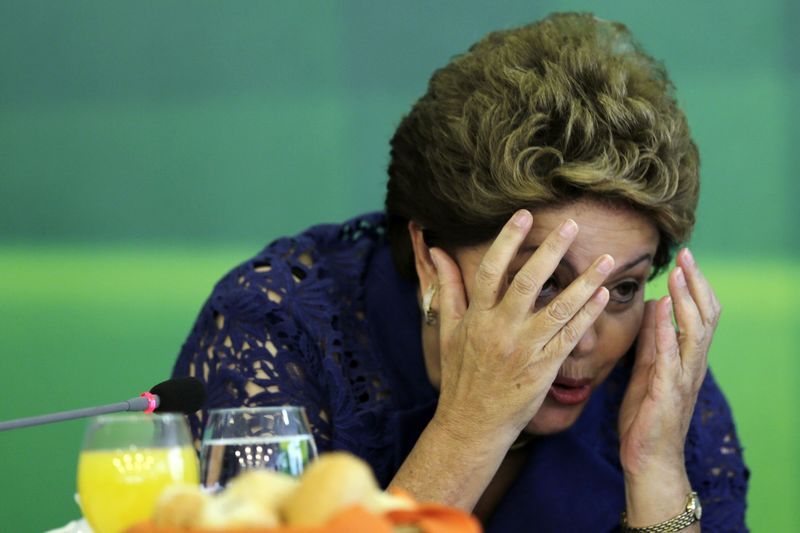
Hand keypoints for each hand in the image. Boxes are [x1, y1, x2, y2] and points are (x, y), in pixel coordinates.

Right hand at [429, 210, 612, 443]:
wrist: (472, 424)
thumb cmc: (460, 376)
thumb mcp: (447, 331)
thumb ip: (448, 288)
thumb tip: (438, 251)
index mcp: (477, 317)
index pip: (492, 270)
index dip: (508, 240)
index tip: (525, 215)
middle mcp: (501, 329)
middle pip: (529, 281)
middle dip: (552, 250)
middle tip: (571, 225)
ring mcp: (525, 349)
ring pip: (559, 308)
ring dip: (586, 281)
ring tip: (607, 259)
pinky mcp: (544, 368)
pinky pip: (571, 336)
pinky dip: (588, 314)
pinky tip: (603, 295)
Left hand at [618, 248, 719, 523]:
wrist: (648, 459)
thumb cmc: (646, 416)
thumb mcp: (647, 370)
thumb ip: (652, 341)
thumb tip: (653, 306)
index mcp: (685, 359)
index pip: (699, 315)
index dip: (695, 287)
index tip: (684, 259)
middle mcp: (690, 366)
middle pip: (704, 317)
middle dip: (695, 285)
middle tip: (686, 256)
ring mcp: (682, 380)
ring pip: (693, 333)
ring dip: (685, 302)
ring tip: (677, 276)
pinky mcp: (666, 394)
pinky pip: (670, 358)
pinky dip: (667, 332)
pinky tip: (660, 310)